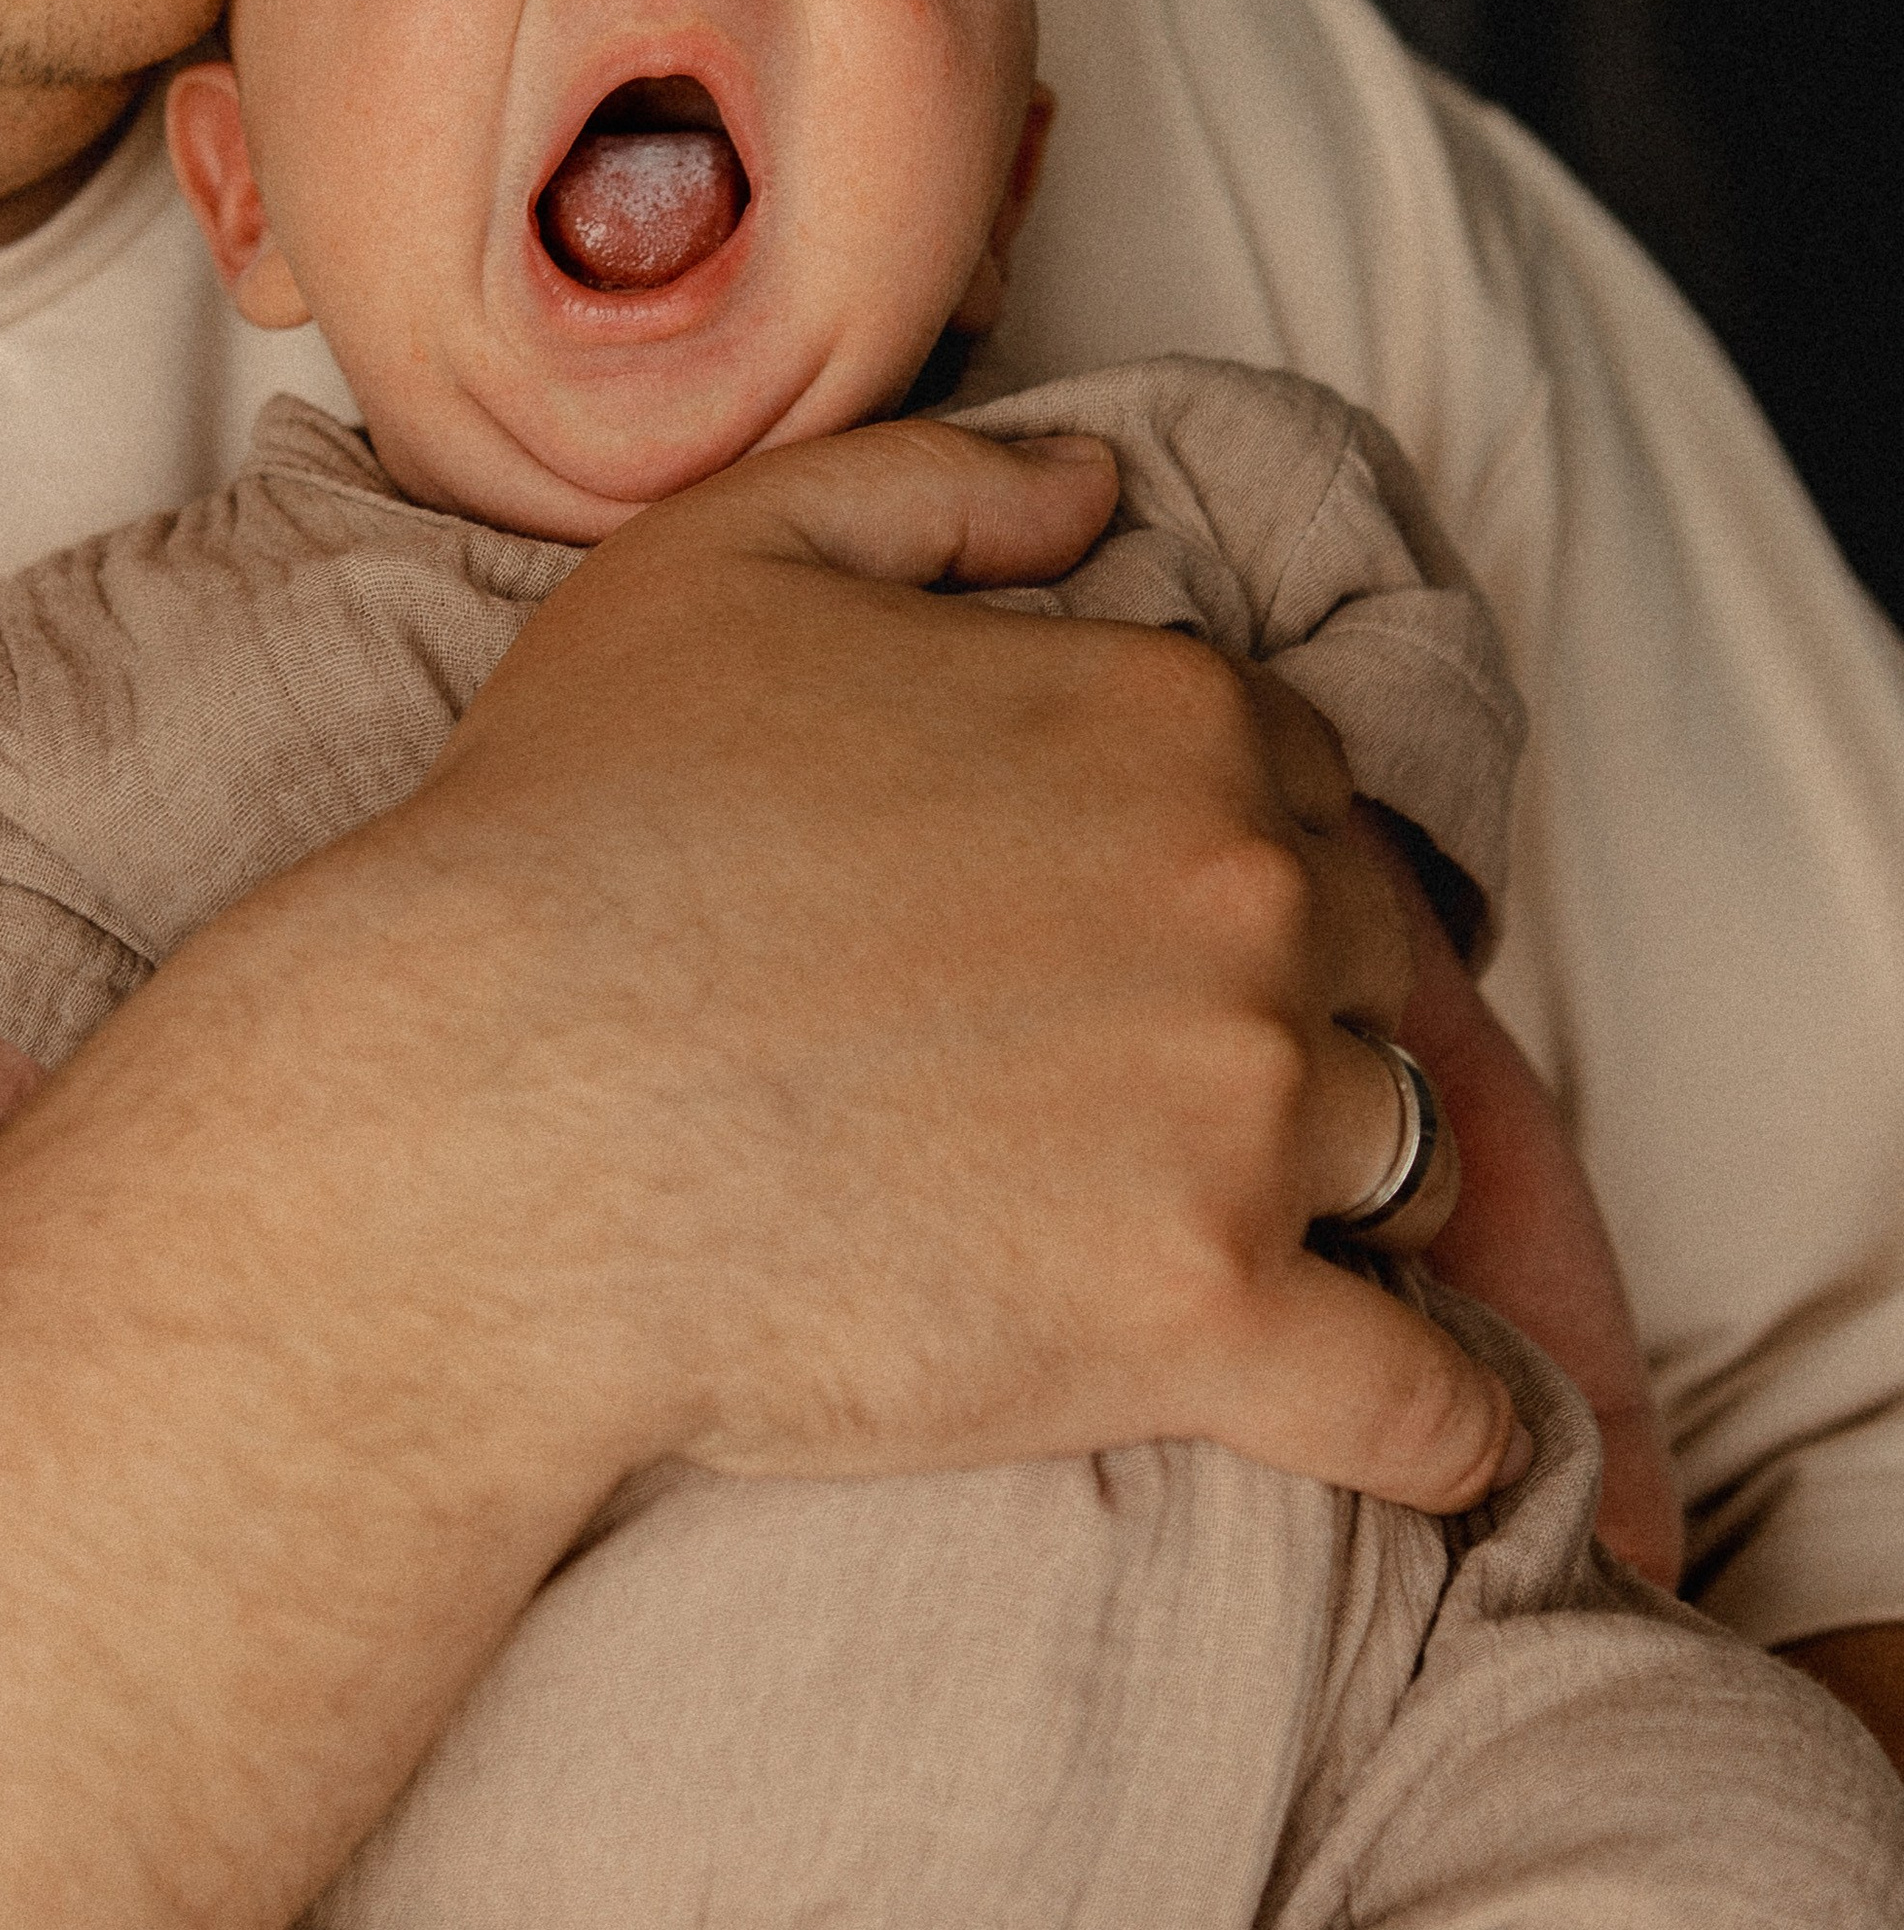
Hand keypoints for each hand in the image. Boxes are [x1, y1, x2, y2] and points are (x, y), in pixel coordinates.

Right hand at [410, 419, 1519, 1512]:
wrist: (473, 1117)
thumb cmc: (567, 833)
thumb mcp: (723, 556)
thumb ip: (941, 484)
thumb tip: (1101, 486)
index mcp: (1171, 716)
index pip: (1310, 784)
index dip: (1234, 852)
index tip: (1145, 926)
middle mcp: (1250, 902)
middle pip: (1373, 966)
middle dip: (1294, 1009)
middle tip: (1155, 1080)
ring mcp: (1240, 1119)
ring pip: (1404, 1158)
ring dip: (1344, 1192)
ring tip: (1242, 1236)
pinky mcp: (1200, 1325)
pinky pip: (1426, 1401)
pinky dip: (1456, 1425)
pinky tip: (1453, 1445)